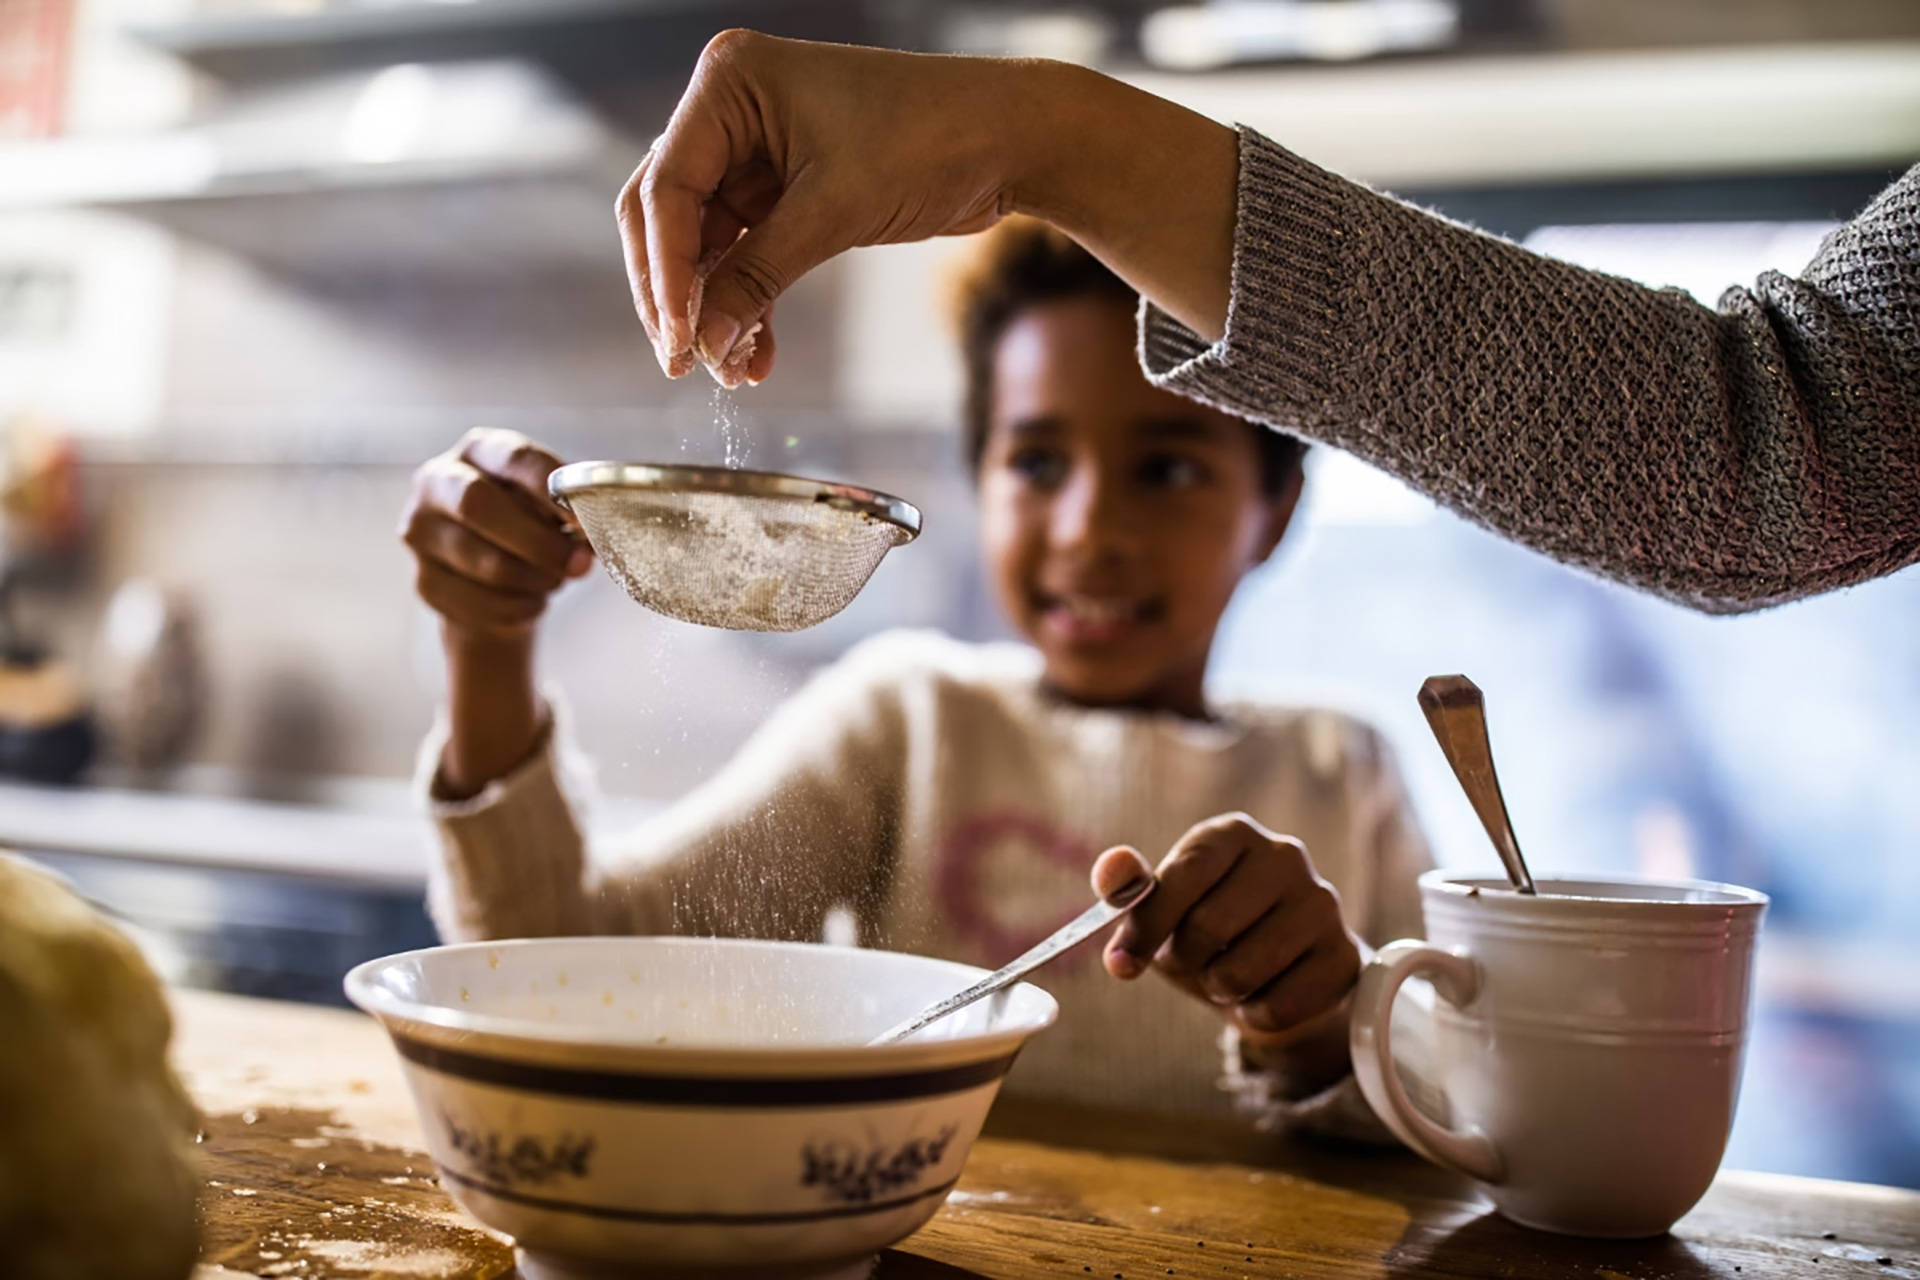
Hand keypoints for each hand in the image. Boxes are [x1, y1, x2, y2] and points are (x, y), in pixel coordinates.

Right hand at [400, 428, 591, 640]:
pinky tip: (532, 601)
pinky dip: (517, 608)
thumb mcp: (551, 507)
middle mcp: (438, 481)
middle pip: (477, 505)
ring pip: (483, 561)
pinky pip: (477, 603)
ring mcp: (421, 531)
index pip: (514, 458)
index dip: (551, 489)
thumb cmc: (531, 528)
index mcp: (480, 450)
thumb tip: (595, 523)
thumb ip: (568, 509)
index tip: (586, 519)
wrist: (497, 581)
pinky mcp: (423, 580)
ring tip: (555, 580)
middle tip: (579, 565)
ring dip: (533, 579)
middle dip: (538, 541)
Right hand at [618, 30, 1236, 385]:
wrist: (1012, 140)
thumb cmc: (932, 142)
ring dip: (718, 308)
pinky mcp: (789, 188)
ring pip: (708, 244)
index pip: (667, 189)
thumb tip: (700, 341)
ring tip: (733, 371)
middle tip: (686, 362)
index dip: (664, 273)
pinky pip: (748, 254)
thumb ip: (757, 276)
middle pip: (670, 215)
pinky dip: (750, 301)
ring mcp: (759, 149)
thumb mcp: (835, 212)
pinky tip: (756, 354)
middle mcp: (733, 109)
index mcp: (730, 83)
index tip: (676, 341)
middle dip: (680, 294)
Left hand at [1093, 814, 1363, 1053]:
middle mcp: (1285, 855)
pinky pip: (1278, 1007)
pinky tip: (1258, 997)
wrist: (1276, 970)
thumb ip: (1128, 888)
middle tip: (1191, 961)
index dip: (1145, 927)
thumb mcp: (1161, 910)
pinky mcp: (1345, 956)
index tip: (1121, 964)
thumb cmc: (1205, 931)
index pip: (1182, 876)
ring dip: (1218, 989)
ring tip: (1224, 976)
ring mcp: (1323, 902)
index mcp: (1232, 833)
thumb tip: (1112, 872)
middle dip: (1185, 959)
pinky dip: (1252, 1016)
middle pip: (1209, 927)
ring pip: (1242, 971)